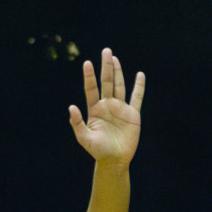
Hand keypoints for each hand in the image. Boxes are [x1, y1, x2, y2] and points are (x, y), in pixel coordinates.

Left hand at [69, 48, 144, 165]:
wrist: (114, 160)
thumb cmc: (98, 151)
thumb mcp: (84, 138)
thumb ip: (77, 123)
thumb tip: (71, 107)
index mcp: (95, 110)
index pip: (91, 89)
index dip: (89, 77)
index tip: (87, 63)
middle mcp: (107, 105)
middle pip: (107, 82)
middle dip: (106, 67)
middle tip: (106, 51)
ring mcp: (120, 108)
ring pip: (120, 86)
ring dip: (118, 72)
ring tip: (114, 58)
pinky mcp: (132, 114)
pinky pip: (137, 98)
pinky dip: (139, 87)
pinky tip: (140, 75)